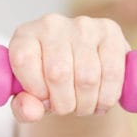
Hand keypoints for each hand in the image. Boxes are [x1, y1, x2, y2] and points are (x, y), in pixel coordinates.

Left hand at [8, 15, 130, 122]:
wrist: (78, 66)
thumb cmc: (46, 83)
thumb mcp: (28, 98)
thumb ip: (23, 108)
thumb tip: (32, 113)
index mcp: (24, 36)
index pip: (24, 60)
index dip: (35, 90)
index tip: (43, 101)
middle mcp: (51, 24)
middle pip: (58, 73)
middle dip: (64, 104)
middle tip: (65, 108)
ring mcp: (82, 25)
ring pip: (87, 77)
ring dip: (86, 104)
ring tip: (82, 107)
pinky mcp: (110, 30)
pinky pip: (112, 72)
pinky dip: (107, 96)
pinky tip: (101, 101)